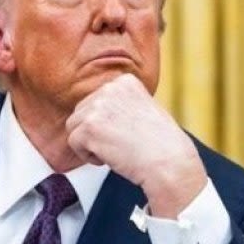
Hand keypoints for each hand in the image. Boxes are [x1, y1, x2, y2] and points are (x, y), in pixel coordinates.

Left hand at [66, 74, 206, 217]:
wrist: (169, 163)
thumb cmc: (161, 144)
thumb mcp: (143, 109)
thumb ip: (120, 104)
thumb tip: (93, 113)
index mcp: (125, 81)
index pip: (97, 100)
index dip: (107, 123)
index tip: (127, 134)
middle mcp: (110, 88)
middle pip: (82, 112)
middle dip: (95, 132)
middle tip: (120, 145)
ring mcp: (98, 106)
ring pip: (74, 127)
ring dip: (90, 143)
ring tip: (115, 150)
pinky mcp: (89, 127)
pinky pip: (73, 143)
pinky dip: (88, 156)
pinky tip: (110, 157)